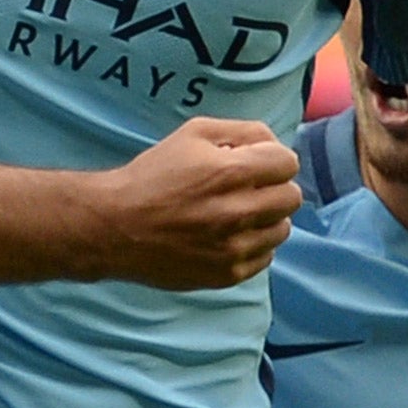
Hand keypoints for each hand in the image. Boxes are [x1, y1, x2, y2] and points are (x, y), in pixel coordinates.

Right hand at [85, 119, 301, 289]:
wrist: (115, 227)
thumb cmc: (152, 175)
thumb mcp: (193, 134)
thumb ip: (241, 132)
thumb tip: (273, 143)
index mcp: (232, 172)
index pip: (288, 164)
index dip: (273, 160)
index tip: (256, 164)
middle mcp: (239, 212)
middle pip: (291, 198)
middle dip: (273, 187)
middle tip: (248, 188)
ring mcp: (235, 248)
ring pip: (282, 230)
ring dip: (266, 218)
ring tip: (237, 214)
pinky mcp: (228, 275)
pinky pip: (265, 257)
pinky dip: (253, 245)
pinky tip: (227, 236)